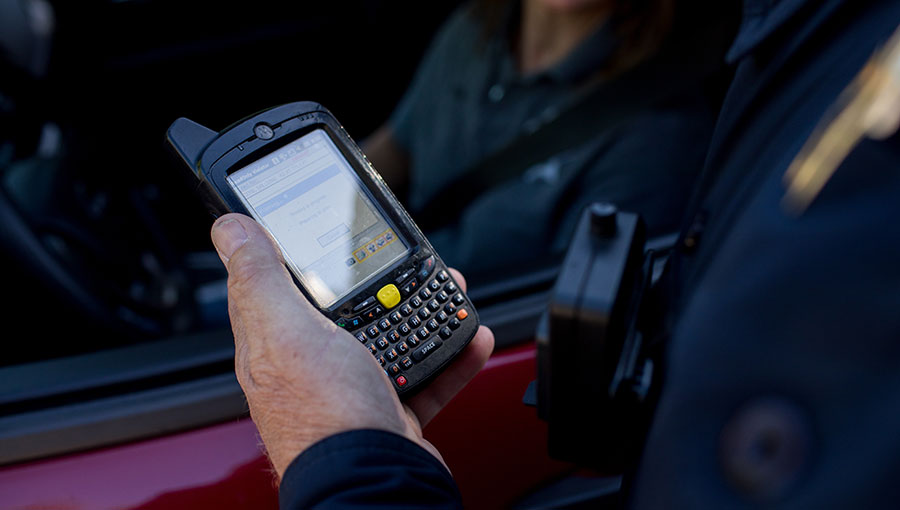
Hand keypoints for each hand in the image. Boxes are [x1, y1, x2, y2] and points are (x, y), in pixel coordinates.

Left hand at [210, 213, 494, 477]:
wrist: (376, 482)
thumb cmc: (326, 414)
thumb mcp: (287, 329)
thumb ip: (260, 277)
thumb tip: (229, 229)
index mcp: (276, 343)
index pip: (276, 284)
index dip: (296, 252)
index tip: (321, 227)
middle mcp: (311, 366)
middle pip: (344, 306)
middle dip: (376, 279)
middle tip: (402, 258)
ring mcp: (353, 390)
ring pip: (389, 336)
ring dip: (421, 310)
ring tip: (446, 287)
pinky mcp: (391, 411)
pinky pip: (425, 374)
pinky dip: (450, 355)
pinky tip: (469, 337)